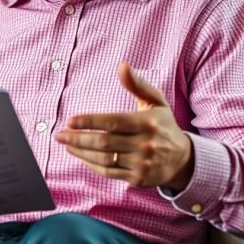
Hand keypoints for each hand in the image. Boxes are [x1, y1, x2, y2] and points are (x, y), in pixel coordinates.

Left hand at [55, 62, 193, 189]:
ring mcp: (142, 163)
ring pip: (104, 159)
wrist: (183, 159)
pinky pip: (109, 172)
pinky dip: (91, 164)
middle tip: (59, 135)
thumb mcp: (155, 102)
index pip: (113, 122)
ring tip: (67, 144)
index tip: (70, 121)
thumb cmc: (163, 125)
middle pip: (104, 142)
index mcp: (147, 123)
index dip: (89, 121)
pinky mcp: (138, 178)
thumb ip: (137, 84)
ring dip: (81, 152)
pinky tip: (81, 156)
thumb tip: (122, 66)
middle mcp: (145, 144)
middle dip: (78, 138)